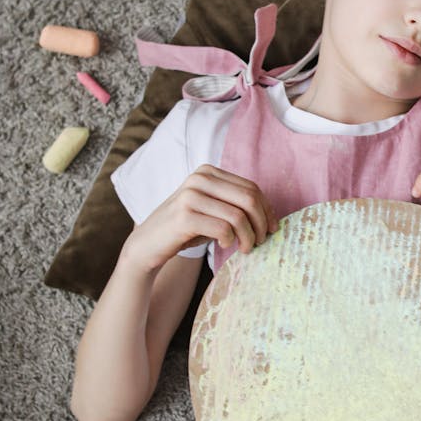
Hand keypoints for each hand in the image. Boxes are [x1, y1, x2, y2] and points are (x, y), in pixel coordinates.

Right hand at [121, 165, 278, 274]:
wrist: (148, 244)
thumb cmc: (186, 229)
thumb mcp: (211, 210)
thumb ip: (234, 205)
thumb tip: (271, 216)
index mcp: (208, 172)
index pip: (251, 188)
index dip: (267, 210)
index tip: (272, 229)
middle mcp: (199, 179)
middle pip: (249, 199)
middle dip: (262, 223)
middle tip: (261, 241)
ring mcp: (190, 196)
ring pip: (238, 216)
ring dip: (249, 237)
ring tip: (246, 248)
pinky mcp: (184, 217)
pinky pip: (223, 229)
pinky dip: (231, 241)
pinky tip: (226, 246)